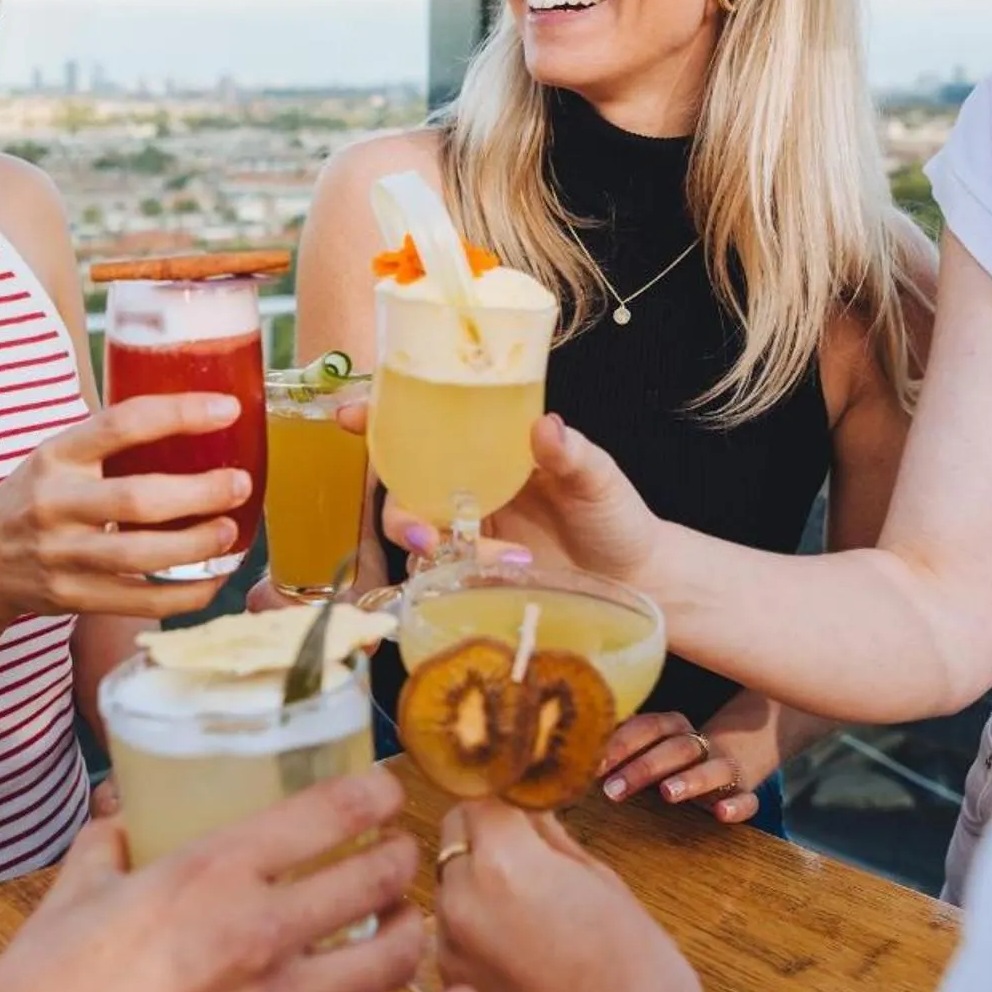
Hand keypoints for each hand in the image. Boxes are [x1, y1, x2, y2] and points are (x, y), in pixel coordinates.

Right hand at [0, 393, 252, 627]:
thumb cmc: (32, 499)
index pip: (120, 424)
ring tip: (230, 531)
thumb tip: (194, 413)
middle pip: (136, 499)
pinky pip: (140, 601)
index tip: (227, 409)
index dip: (178, 414)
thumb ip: (107, 442)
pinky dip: (185, 595)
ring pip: (140, 556)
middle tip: (239, 483)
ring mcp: (63, 556)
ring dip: (196, 545)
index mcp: (55, 456)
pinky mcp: (74, 598)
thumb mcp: (55, 456)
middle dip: (199, 493)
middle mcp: (55, 504)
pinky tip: (214, 579)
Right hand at [0, 769, 477, 991]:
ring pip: (392, 956)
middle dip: (399, 859)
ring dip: (414, 930)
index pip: (325, 812)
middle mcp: (255, 932)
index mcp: (207, 873)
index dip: (374, 793)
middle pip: (374, 877)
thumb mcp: (71, 896)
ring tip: (410, 919)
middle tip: (399, 854)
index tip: (385, 789)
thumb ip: (109, 844)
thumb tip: (121, 812)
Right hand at [384, 414, 661, 582]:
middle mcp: (468, 487)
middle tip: (427, 534)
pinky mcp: (475, 573)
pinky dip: (460, 576)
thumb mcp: (598, 478)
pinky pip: (442, 575)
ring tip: (494, 564)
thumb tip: (546, 427)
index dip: (381, 419)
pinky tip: (501, 577)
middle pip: (403, 490)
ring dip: (436, 550)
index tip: (352, 414)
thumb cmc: (616, 516)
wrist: (639, 578)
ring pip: (417, 537)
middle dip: (399, 510)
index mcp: (489, 450)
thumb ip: (571, 453)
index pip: (425, 427)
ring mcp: (469, 533)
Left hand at [433, 801, 757, 991]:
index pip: (479, 794)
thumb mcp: (601, 880)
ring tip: (530, 909)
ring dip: (476, 881)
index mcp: (504, 863)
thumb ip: (551, 838)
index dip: (504, 792)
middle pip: (454, 834)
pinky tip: (521, 950)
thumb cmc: (638, 968)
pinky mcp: (453, 988)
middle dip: (484, 831)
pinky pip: (452, 936)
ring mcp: (451, 950)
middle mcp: (463, 901)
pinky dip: (475, 930)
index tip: (518, 794)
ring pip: (449, 885)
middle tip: (526, 846)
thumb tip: (528, 809)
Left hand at [598, 713, 765, 824]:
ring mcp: (724, 767)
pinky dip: (738, 805)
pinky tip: (722, 814)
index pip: (648, 727)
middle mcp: (700, 743)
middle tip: (615, 789)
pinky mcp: (742, 792)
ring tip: (668, 793)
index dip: (621, 744)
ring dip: (691, 779)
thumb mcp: (644, 751)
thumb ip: (616, 753)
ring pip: (715, 768)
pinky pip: (747, 798)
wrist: (725, 762)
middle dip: (645, 767)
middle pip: (677, 747)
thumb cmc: (668, 760)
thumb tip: (570, 761)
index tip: (594, 767)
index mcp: (672, 728)